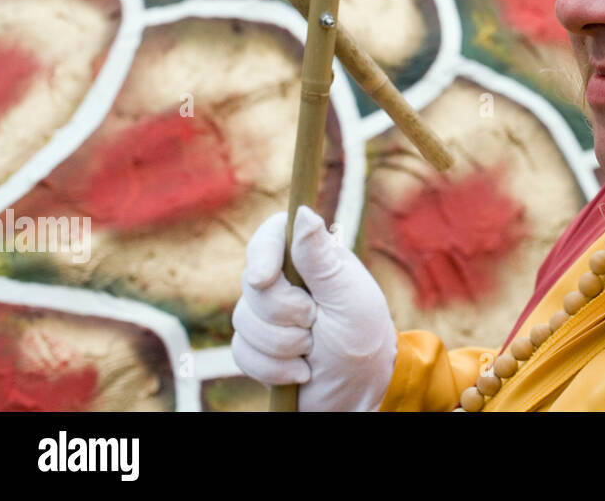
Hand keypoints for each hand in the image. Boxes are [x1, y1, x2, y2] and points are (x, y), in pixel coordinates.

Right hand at [231, 207, 397, 410]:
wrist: (358, 391)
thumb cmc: (363, 338)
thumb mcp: (348, 297)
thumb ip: (320, 259)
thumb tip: (302, 213)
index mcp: (312, 259)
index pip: (271, 236)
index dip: (261, 254)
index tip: (263, 278)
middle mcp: (286, 281)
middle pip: (253, 285)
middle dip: (284, 314)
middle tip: (317, 323)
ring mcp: (267, 314)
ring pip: (243, 321)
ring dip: (282, 345)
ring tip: (313, 350)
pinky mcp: (257, 346)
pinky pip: (241, 353)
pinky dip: (272, 368)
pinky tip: (300, 371)